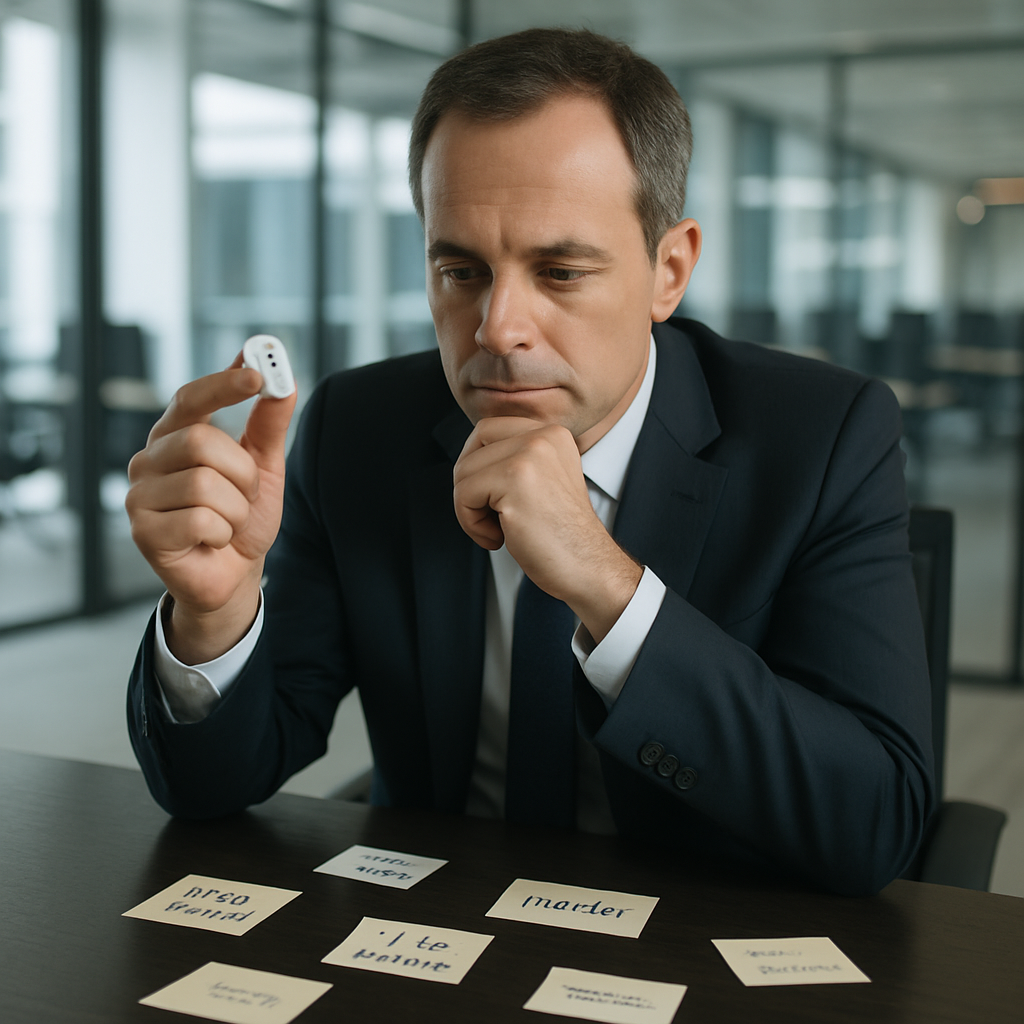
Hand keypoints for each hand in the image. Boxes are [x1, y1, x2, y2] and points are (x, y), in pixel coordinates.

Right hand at [125, 354, 296, 662]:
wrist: (235, 573)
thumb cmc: (242, 516)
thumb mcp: (264, 466)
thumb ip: (269, 424)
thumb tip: (285, 381)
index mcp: (175, 436)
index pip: (190, 398)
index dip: (222, 384)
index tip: (258, 374)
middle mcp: (149, 460)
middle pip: (201, 442)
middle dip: (241, 472)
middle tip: (246, 493)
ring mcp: (139, 495)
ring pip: (204, 485)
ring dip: (235, 508)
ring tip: (228, 521)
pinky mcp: (143, 532)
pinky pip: (201, 521)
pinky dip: (223, 533)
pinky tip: (213, 541)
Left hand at [452, 417, 641, 642]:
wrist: (588, 568)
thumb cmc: (558, 535)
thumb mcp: (541, 482)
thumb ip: (513, 460)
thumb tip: (467, 457)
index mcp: (553, 433)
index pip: (488, 429)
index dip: (478, 465)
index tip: (492, 498)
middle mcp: (544, 435)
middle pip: (474, 445)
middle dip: (469, 483)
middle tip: (488, 514)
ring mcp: (530, 454)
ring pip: (464, 471)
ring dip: (469, 509)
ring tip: (498, 530)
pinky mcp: (515, 479)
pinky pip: (464, 494)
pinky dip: (471, 523)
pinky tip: (498, 539)